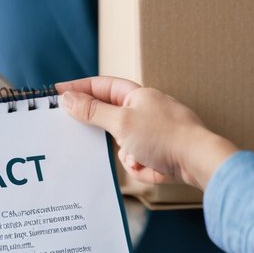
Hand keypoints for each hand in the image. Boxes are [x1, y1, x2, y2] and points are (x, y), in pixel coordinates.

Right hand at [56, 76, 238, 190]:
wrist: (197, 161)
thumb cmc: (165, 136)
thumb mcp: (121, 122)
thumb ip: (92, 111)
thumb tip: (67, 98)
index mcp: (137, 96)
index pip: (100, 86)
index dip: (78, 88)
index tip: (56, 93)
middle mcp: (144, 112)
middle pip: (108, 117)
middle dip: (100, 129)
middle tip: (77, 132)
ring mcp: (150, 133)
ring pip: (120, 143)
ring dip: (124, 153)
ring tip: (135, 156)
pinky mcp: (156, 154)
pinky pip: (133, 159)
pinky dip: (137, 164)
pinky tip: (149, 166)